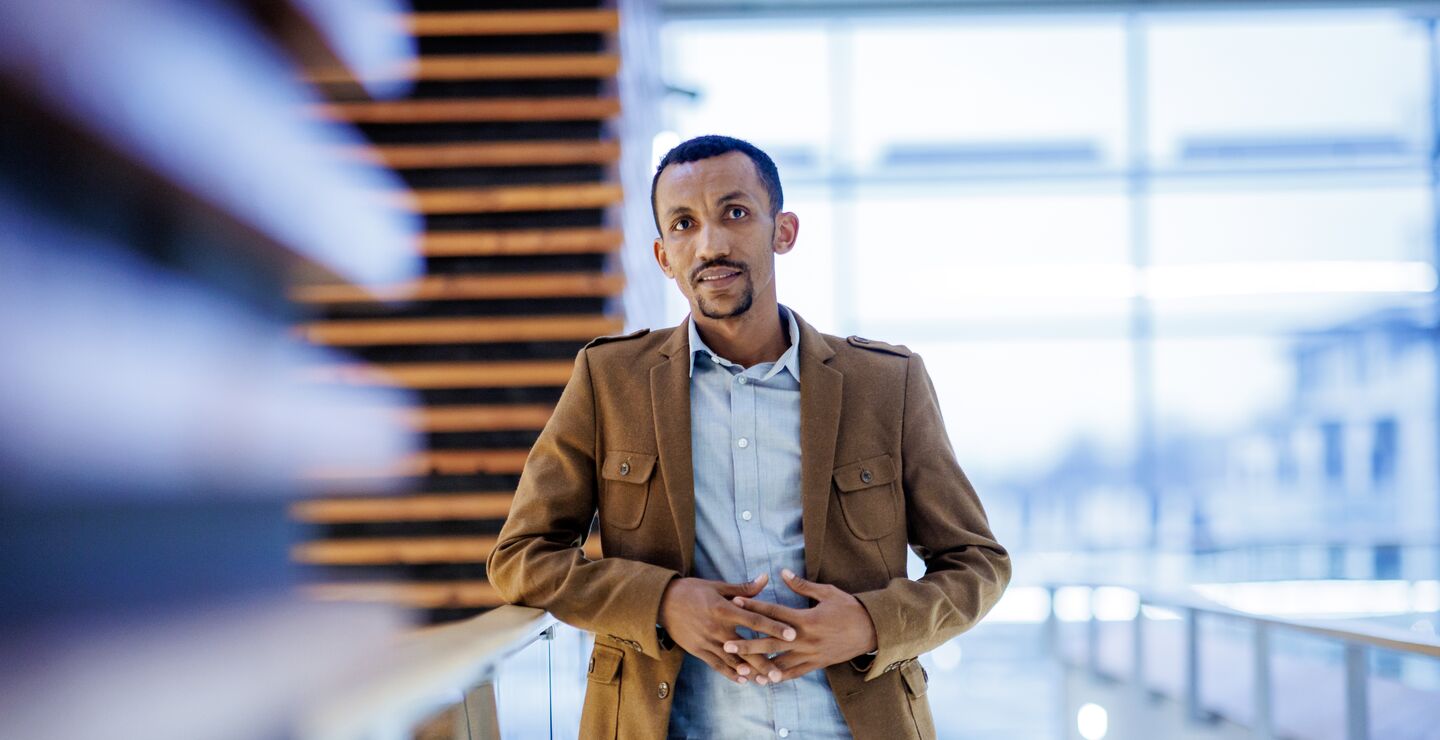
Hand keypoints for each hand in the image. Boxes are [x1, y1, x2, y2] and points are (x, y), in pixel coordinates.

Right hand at [658, 573, 796, 684]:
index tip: (791, 635)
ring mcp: (707, 641)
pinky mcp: (698, 650)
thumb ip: (743, 588)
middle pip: (746, 648)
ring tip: (766, 681)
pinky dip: (731, 673)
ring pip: (733, 660)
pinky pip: (717, 665)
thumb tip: (765, 578)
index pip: (755, 621)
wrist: (662, 602)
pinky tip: (744, 680)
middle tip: (780, 673)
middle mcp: (717, 628)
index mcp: (724, 610)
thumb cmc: (692, 591)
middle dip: (764, 661)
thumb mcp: (717, 586)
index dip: (774, 628)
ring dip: (750, 672)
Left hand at [725, 569, 877, 682]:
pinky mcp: (816, 664)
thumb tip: (783, 573)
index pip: (774, 612)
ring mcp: (810, 654)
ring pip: (779, 662)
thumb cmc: (850, 608)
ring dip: (758, 664)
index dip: (754, 606)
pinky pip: (794, 673)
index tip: (736, 603)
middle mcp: (805, 638)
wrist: (872, 630)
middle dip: (747, 643)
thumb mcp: (828, 592)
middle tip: (727, 643)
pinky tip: (762, 679)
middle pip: (770, 641)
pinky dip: (777, 676)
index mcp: (806, 618)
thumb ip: (803, 585)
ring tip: (739, 666)